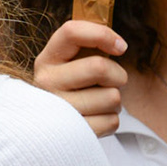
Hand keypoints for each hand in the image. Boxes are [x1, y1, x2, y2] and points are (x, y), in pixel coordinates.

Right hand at [32, 21, 129, 136]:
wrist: (49, 127)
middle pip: (99, 67)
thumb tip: (119, 45)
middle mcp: (47, 82)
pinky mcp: (72, 133)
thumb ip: (88, 46)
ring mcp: (58, 109)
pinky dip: (111, 119)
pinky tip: (96, 117)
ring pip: (111, 97)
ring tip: (100, 101)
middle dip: (118, 74)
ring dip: (114, 100)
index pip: (72, 32)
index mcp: (48, 59)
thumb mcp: (71, 62)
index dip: (103, 34)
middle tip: (114, 80)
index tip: (120, 47)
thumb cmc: (71, 87)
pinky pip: (112, 121)